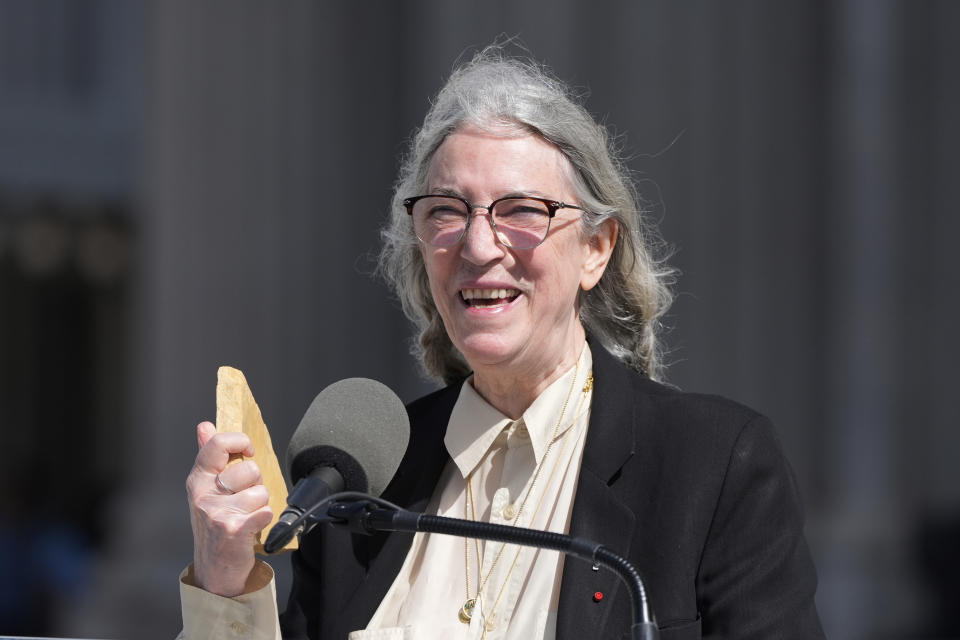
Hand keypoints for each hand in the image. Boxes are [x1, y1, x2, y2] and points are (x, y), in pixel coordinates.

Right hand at [186, 421, 273, 595]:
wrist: (215, 570)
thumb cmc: (215, 525)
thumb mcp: (207, 489)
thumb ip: (210, 456)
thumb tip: (204, 425)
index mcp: (198, 480)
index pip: (218, 443)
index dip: (240, 441)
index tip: (248, 452)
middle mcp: (204, 494)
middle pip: (250, 469)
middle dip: (256, 485)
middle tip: (243, 502)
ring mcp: (216, 513)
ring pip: (261, 492)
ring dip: (261, 505)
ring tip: (246, 517)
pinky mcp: (232, 530)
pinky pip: (265, 511)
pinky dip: (265, 520)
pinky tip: (251, 528)